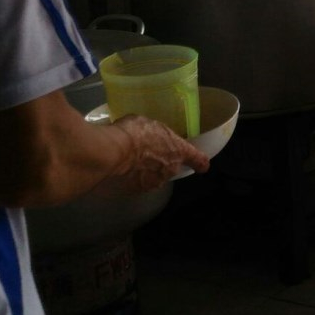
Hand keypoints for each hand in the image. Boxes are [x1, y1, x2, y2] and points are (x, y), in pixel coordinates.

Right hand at [97, 114, 211, 193]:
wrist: (112, 153)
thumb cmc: (134, 132)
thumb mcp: (148, 124)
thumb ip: (153, 132)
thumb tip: (148, 134)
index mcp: (178, 150)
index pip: (198, 159)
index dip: (200, 162)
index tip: (202, 166)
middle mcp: (170, 169)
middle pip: (171, 167)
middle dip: (161, 162)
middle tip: (145, 152)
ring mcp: (154, 183)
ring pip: (153, 176)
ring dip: (145, 171)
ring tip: (128, 160)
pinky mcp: (136, 191)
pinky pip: (136, 182)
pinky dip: (130, 178)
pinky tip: (120, 169)